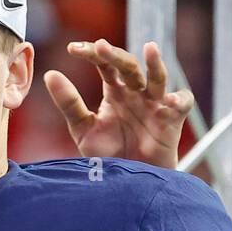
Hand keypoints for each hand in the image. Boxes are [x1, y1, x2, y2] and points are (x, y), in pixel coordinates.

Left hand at [43, 39, 194, 169]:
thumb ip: (69, 103)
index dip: (91, 54)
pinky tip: (168, 101)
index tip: (73, 48)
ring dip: (155, 63)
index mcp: (115, 91)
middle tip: (99, 46)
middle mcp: (136, 93)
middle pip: (128, 66)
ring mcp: (155, 104)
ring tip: (150, 48)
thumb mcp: (83, 129)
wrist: (127, 184)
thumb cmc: (108, 155)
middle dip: (114, 55)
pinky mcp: (172, 119)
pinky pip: (181, 103)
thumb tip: (50, 74)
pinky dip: (179, 100)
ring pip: (158, 78)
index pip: (104, 65)